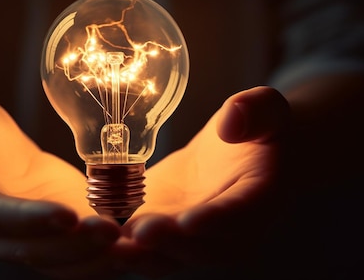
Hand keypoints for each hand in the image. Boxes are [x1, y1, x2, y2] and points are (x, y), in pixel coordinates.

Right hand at [0, 95, 121, 278]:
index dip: (30, 220)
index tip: (66, 213)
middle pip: (34, 250)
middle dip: (74, 244)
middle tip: (112, 229)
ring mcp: (24, 242)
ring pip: (61, 262)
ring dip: (95, 257)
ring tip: (130, 242)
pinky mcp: (53, 239)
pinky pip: (79, 257)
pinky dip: (105, 255)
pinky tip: (135, 243)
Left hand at [119, 86, 289, 276]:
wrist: (247, 151)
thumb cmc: (262, 128)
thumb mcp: (268, 110)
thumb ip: (257, 111)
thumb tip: (231, 123)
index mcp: (260, 199)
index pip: (239, 214)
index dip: (215, 220)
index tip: (188, 220)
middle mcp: (229, 231)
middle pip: (199, 246)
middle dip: (168, 243)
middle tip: (138, 232)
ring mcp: (196, 236)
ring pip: (169, 255)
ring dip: (141, 253)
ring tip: (111, 243)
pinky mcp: (168, 229)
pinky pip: (147, 245)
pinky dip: (123, 245)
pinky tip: (94, 236)